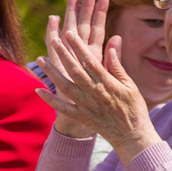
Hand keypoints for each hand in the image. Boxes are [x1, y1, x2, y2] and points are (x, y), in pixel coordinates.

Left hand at [40, 0, 153, 156]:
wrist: (132, 136)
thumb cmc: (133, 108)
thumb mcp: (129, 84)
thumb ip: (117, 65)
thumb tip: (113, 42)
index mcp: (107, 83)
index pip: (90, 61)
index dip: (78, 47)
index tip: (70, 34)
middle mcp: (94, 93)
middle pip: (75, 70)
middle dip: (63, 54)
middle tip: (53, 40)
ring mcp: (86, 106)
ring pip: (65, 86)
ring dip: (52, 72)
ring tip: (41, 59)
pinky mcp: (81, 117)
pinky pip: (62, 108)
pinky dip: (50, 99)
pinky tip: (38, 90)